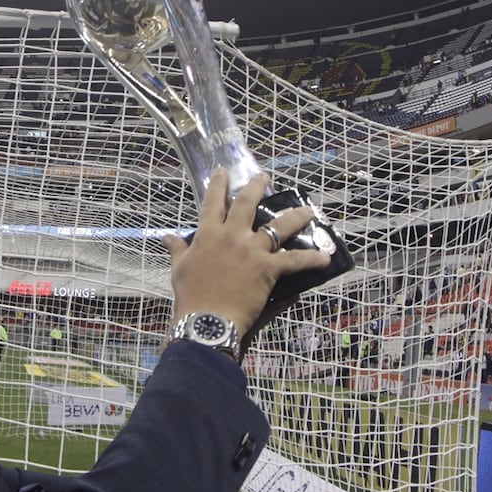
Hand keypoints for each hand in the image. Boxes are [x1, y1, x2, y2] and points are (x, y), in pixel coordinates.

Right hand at [162, 169, 329, 335]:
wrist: (206, 319)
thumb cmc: (190, 296)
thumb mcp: (179, 269)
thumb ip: (177, 249)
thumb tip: (166, 237)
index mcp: (208, 235)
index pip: (212, 203)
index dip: (217, 185)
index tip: (223, 171)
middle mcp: (231, 236)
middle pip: (246, 204)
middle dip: (257, 187)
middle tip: (265, 177)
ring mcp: (251, 250)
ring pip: (278, 227)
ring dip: (295, 216)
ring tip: (307, 210)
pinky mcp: (268, 268)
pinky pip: (294, 260)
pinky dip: (311, 259)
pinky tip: (324, 259)